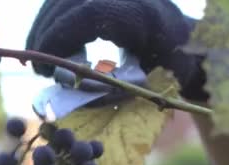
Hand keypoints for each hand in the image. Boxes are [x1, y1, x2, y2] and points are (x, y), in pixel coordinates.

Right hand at [27, 0, 206, 100]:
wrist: (190, 39)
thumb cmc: (174, 65)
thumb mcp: (153, 83)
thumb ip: (118, 88)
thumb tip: (78, 91)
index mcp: (140, 12)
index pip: (90, 13)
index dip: (59, 38)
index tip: (45, 69)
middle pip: (69, 3)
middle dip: (47, 36)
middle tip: (38, 70)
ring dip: (46, 28)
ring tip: (41, 59)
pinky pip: (68, 1)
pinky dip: (54, 21)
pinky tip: (50, 43)